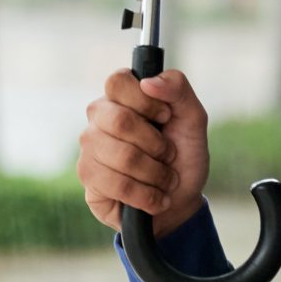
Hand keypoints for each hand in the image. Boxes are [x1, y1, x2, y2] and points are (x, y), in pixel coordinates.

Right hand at [76, 67, 209, 236]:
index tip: (165, 117)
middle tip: (168, 154)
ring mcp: (88, 147)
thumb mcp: (192, 119)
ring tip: (164, 179)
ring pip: (123, 157)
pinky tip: (154, 198)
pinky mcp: (87, 178)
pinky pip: (118, 185)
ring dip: (157, 174)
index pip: (118, 82)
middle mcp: (98, 117)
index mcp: (120, 96)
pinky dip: (148, 195)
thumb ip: (178, 89)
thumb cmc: (182, 155)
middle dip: (157, 145)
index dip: (147, 102)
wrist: (179, 200)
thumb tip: (148, 82)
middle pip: (120, 121)